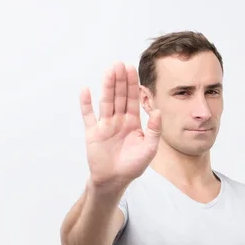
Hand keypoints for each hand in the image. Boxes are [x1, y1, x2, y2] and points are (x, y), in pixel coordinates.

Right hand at [80, 62, 161, 189]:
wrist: (114, 180)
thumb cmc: (133, 166)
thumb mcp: (149, 149)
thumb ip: (154, 130)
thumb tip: (159, 111)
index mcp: (132, 122)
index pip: (132, 99)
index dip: (132, 84)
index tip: (131, 68)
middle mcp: (118, 120)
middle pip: (119, 96)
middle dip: (120, 80)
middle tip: (119, 64)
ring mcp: (105, 125)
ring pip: (106, 102)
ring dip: (107, 86)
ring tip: (108, 71)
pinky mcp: (93, 133)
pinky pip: (88, 116)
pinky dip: (86, 103)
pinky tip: (85, 90)